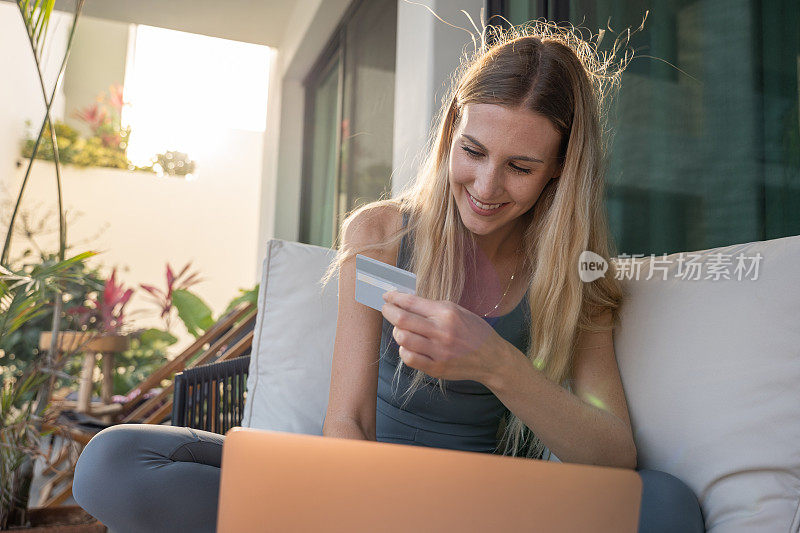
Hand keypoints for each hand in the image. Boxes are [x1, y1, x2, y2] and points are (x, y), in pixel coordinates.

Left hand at [380, 290, 508, 382]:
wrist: (492, 358)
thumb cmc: (474, 331)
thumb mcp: (457, 311)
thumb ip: (432, 307)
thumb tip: (405, 301)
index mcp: (447, 313)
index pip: (411, 302)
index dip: (394, 298)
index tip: (387, 296)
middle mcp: (442, 331)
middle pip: (402, 319)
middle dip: (389, 311)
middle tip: (386, 309)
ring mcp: (438, 351)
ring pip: (402, 338)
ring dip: (396, 331)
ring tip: (401, 329)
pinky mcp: (436, 368)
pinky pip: (409, 358)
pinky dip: (404, 349)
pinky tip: (409, 345)